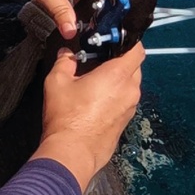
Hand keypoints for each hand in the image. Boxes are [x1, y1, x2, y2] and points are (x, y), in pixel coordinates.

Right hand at [33, 45, 144, 191]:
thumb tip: (66, 54)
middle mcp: (129, 90)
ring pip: (130, 85)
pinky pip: (125, 101)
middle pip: (134, 67)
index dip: (129, 41)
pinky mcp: (125, 122)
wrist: (72, 153)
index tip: (116, 40)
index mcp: (118, 75)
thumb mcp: (57, 82)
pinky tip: (97, 101)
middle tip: (100, 61)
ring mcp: (130, 108)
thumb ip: (64, 61)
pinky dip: (116, 96)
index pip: (137, 50)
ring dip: (118, 80)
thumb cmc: (67, 118)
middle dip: (120, 61)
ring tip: (95, 82)